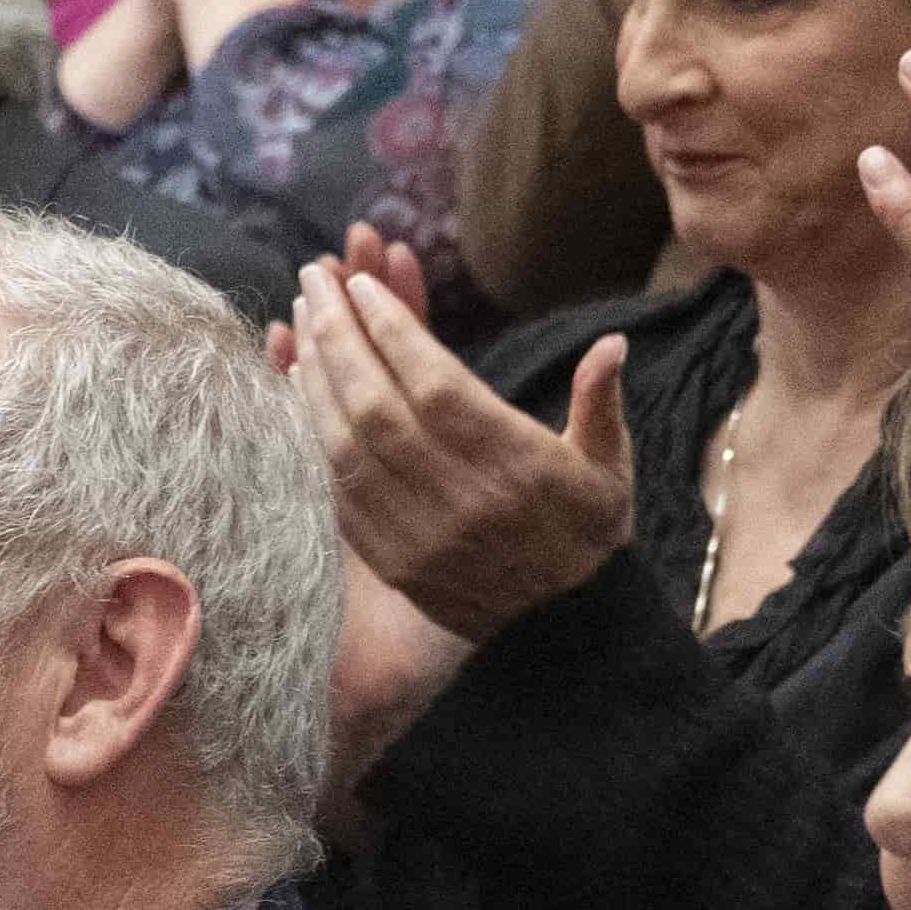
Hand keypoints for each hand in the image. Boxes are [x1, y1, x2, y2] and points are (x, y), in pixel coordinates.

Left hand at [285, 241, 636, 639]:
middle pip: (378, 409)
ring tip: (301, 317)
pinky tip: (297, 383)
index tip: (363, 286)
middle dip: (339, 337)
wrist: (560, 629)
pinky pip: (336, 488)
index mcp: (518, 468)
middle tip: (316, 280)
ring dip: (315, 376)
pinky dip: (311, 431)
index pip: (438, 388)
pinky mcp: (389, 558)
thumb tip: (612, 343)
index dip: (394, 332)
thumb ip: (603, 403)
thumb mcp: (612, 468)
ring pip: (346, 445)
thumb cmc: (587, 532)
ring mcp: (418, 534)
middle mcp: (462, 500)